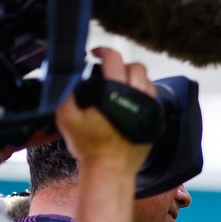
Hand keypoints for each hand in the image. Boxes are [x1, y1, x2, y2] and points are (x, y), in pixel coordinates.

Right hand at [54, 47, 152, 176]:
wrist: (111, 171)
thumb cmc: (89, 148)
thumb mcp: (67, 118)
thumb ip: (65, 93)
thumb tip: (67, 75)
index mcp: (115, 93)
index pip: (114, 58)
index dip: (103, 50)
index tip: (96, 53)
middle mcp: (136, 98)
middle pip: (136, 66)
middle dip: (121, 64)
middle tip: (109, 72)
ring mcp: (149, 110)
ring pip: (148, 82)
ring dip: (134, 79)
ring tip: (121, 85)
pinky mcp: (154, 122)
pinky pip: (153, 100)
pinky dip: (142, 95)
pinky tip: (130, 102)